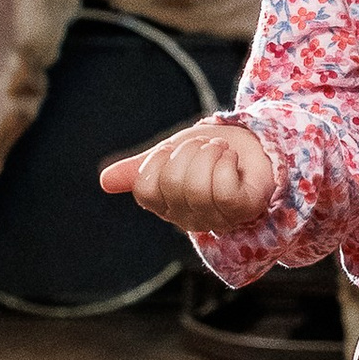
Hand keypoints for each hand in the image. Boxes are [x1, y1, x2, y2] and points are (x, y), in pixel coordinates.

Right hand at [99, 121, 276, 232]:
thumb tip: (104, 181)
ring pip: (197, 186)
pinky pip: (222, 189)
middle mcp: (190, 219)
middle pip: (172, 183)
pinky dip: (225, 162)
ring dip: (209, 154)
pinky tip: (231, 160)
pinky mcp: (243, 208)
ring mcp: (218, 217)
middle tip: (205, 148)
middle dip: (188, 151)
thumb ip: (140, 168)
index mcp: (166, 207)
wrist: (253, 140)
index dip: (158, 161)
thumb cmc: (210, 151)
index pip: (145, 189)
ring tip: (220, 152)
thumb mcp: (170, 153)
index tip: (176, 151)